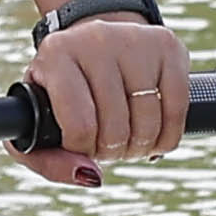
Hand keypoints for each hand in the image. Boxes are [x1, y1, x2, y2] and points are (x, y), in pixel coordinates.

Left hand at [11, 5, 191, 184]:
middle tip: (105, 144)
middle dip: (112, 151)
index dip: (84, 149)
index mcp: (56, 54)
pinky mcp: (167, 45)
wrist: (93, 46)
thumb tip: (90, 176)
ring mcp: (134, 39)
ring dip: (140, 147)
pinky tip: (153, 138)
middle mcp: (94, 39)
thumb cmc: (61, 92)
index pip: (79, 125)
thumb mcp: (38, 123)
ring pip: (149, 122)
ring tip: (126, 140)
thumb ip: (49, 161)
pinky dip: (168, 137)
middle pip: (116, 128)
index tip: (81, 144)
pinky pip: (178, 109)